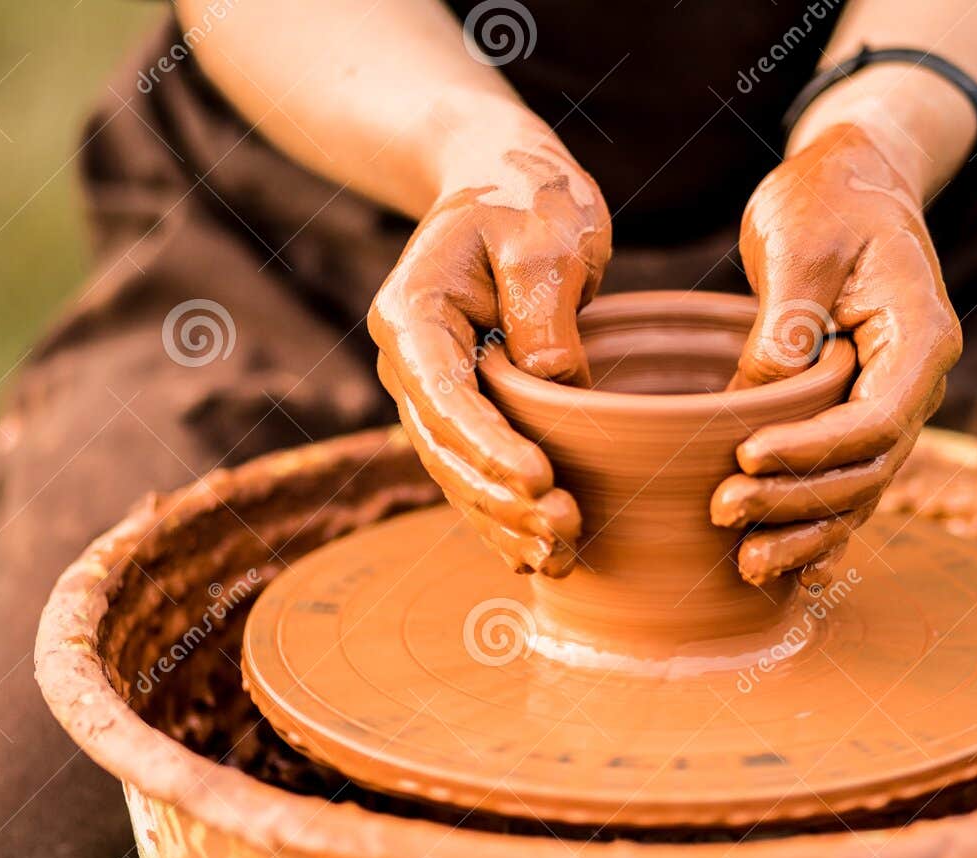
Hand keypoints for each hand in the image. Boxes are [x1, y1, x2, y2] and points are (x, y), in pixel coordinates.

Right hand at [369, 133, 610, 576]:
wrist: (509, 182)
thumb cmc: (529, 197)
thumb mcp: (545, 234)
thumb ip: (543, 308)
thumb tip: (556, 387)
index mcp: (413, 312)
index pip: (443, 395)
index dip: (488, 448)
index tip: (541, 483)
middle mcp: (410, 360)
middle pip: (446, 448)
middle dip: (501, 499)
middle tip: (565, 530)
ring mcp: (432, 390)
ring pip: (458, 472)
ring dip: (504, 521)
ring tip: (563, 555)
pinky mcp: (465, 407)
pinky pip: (476, 471)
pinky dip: (505, 515)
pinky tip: (542, 556)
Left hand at [711, 123, 961, 586]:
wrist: (854, 180)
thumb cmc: (827, 199)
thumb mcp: (801, 243)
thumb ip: (785, 322)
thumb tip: (754, 400)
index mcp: (920, 337)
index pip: (875, 419)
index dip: (812, 451)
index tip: (744, 457)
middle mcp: (917, 382)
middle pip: (868, 469)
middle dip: (798, 502)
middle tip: (723, 511)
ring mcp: (892, 404)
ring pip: (859, 490)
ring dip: (804, 531)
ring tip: (744, 564)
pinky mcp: (859, 414)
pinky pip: (845, 482)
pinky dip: (815, 526)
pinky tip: (781, 568)